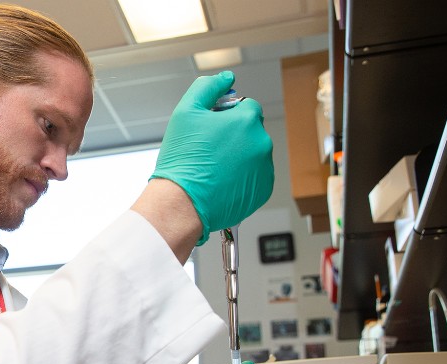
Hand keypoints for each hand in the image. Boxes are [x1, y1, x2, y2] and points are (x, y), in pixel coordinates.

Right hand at [151, 71, 273, 244]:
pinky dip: (243, 177)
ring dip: (240, 156)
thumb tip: (227, 77)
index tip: (212, 128)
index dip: (228, 115)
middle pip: (252, 130)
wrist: (182, 203)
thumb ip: (208, 87)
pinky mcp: (263, 189)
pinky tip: (222, 182)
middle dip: (235, 136)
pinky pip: (256, 176)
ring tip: (214, 168)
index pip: (247, 107)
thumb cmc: (182, 158)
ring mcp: (265, 168)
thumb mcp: (186, 111)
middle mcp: (262, 142)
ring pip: (254, 154)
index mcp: (247, 120)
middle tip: (210, 150)